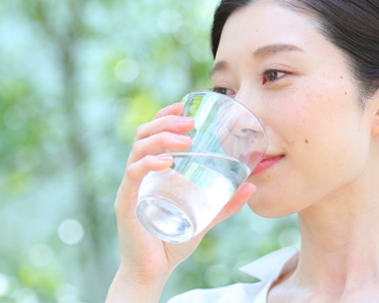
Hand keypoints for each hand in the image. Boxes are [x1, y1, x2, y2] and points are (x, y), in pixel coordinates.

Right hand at [106, 102, 256, 302]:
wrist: (152, 271)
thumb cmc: (173, 241)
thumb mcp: (205, 217)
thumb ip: (225, 203)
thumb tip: (251, 186)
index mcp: (152, 172)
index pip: (152, 134)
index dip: (164, 116)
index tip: (184, 106)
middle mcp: (138, 174)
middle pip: (143, 135)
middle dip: (165, 122)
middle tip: (190, 122)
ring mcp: (131, 187)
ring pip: (138, 149)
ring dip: (161, 138)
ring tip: (185, 139)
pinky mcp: (126, 202)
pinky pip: (134, 174)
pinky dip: (149, 163)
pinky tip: (168, 162)